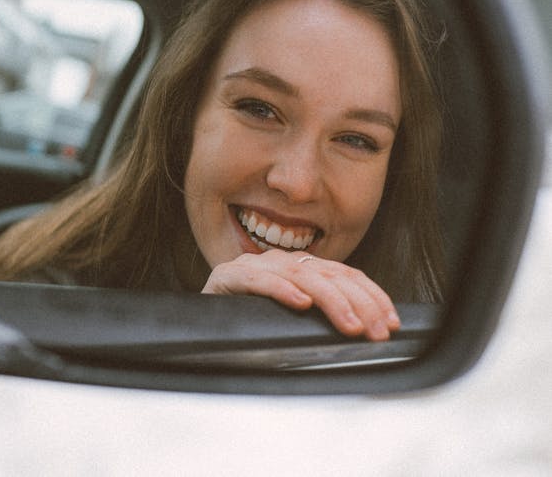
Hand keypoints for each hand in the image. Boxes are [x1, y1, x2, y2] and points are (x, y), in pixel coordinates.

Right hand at [201, 250, 399, 340]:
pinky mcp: (228, 276)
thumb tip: (368, 328)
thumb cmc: (250, 327)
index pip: (344, 274)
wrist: (202, 327)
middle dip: (360, 304)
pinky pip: (260, 279)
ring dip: (331, 302)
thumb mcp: (295, 320)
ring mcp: (253, 266)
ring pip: (301, 275)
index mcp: (298, 268)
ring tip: (349, 324)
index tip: (392, 322)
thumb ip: (323, 315)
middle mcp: (279, 261)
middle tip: (377, 331)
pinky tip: (300, 304)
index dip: (371, 296)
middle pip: (329, 274)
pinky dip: (283, 290)